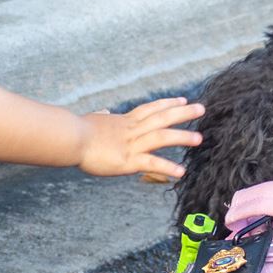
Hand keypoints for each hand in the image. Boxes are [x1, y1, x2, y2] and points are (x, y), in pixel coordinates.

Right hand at [74, 97, 203, 181]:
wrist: (70, 138)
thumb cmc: (75, 130)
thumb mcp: (93, 119)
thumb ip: (102, 116)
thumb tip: (104, 111)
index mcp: (123, 121)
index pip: (150, 109)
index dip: (167, 104)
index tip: (182, 100)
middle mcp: (131, 130)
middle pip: (161, 117)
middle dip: (183, 113)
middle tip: (202, 108)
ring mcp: (131, 145)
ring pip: (161, 137)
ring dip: (181, 137)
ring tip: (199, 139)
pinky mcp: (127, 161)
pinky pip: (152, 163)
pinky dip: (167, 167)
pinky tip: (181, 172)